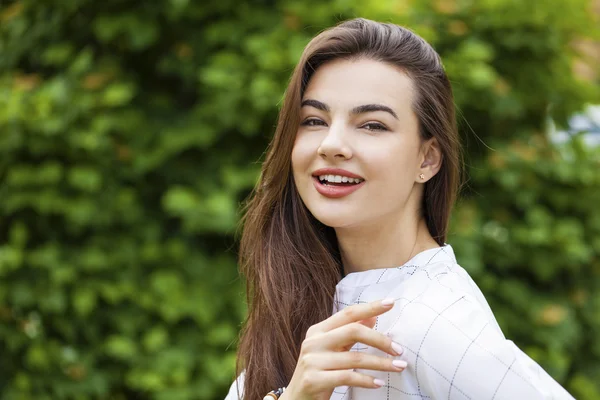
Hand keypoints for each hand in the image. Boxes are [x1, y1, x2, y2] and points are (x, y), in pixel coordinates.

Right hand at [280, 298, 406, 399]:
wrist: (296, 399)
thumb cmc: (319, 372)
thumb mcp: (333, 349)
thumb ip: (349, 333)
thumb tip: (372, 316)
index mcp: (318, 330)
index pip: (348, 313)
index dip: (370, 307)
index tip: (391, 302)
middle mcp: (314, 342)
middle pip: (353, 331)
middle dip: (380, 340)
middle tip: (400, 350)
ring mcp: (312, 361)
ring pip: (354, 358)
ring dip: (381, 364)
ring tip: (399, 367)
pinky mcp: (314, 380)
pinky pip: (347, 378)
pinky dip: (366, 380)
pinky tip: (379, 383)